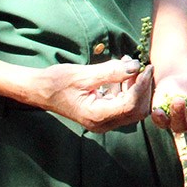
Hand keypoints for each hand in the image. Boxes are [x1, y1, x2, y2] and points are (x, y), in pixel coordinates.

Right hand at [31, 57, 152, 132]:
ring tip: (129, 63)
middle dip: (142, 87)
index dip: (142, 86)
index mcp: (96, 116)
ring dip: (135, 86)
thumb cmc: (57, 82)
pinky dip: (127, 87)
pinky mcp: (103, 114)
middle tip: (141, 65)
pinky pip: (123, 103)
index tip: (147, 67)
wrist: (40, 90)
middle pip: (136, 109)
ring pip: (132, 107)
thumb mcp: (84, 74)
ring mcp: (103, 121)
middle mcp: (102, 123)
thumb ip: (111, 72)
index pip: (130, 105)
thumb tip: (136, 66)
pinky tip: (122, 70)